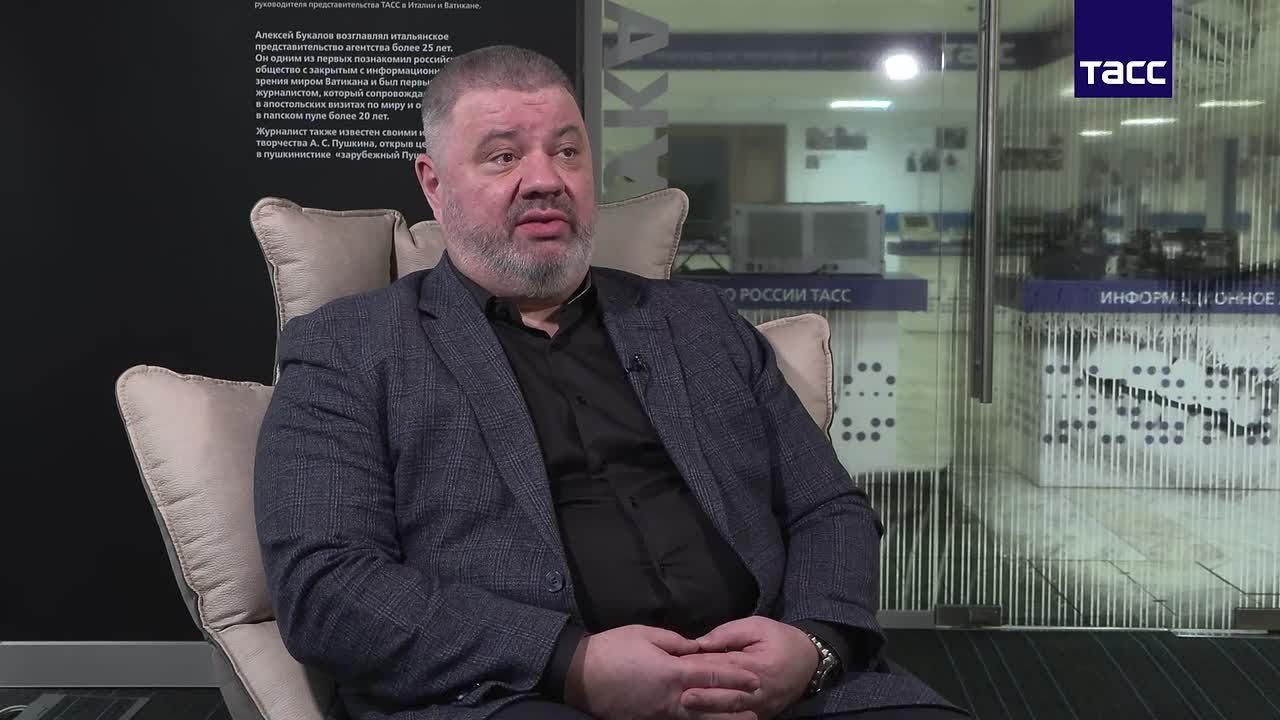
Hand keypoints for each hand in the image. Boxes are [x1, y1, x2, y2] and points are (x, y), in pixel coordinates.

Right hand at [564, 624, 761, 719]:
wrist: (580, 675)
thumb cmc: (612, 649)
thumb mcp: (646, 634)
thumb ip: (675, 642)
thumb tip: (695, 647)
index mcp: (672, 672)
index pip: (712, 674)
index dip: (736, 677)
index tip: (754, 679)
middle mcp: (671, 697)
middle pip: (711, 703)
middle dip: (735, 704)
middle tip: (758, 706)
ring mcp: (659, 713)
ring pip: (697, 719)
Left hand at [681, 617, 818, 719]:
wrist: (809, 661)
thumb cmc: (779, 639)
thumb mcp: (756, 626)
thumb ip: (727, 633)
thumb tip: (699, 643)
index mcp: (759, 665)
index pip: (724, 666)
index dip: (701, 666)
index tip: (678, 665)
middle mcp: (761, 690)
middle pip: (728, 695)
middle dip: (705, 696)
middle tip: (681, 695)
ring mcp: (763, 706)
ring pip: (733, 711)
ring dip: (710, 710)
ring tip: (688, 707)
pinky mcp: (763, 715)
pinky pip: (741, 718)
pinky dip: (723, 717)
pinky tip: (704, 715)